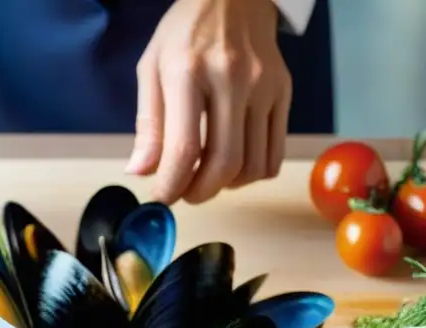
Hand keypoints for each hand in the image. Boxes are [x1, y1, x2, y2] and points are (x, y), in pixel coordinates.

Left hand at [126, 0, 291, 204]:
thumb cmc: (186, 33)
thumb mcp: (152, 68)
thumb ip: (148, 124)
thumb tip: (141, 172)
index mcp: (188, 70)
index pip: (184, 148)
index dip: (171, 185)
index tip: (162, 197)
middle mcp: (231, 78)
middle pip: (224, 163)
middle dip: (200, 192)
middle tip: (185, 193)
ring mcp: (264, 87)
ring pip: (253, 166)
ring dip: (227, 186)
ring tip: (208, 177)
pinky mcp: (284, 93)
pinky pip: (274, 154)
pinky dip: (253, 174)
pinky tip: (234, 164)